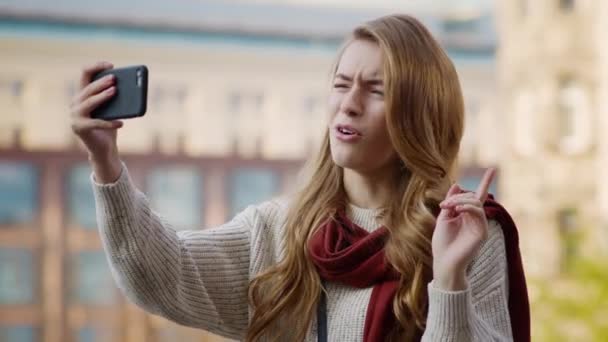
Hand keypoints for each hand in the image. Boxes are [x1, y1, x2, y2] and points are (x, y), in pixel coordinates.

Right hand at [70, 61, 122, 182]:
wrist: (105, 148)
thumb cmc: (109, 126)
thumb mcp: (112, 109)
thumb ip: (114, 97)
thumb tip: (127, 85)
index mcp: (82, 95)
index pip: (84, 74)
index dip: (96, 67)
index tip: (111, 65)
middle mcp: (75, 104)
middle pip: (87, 89)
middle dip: (101, 83)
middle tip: (114, 79)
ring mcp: (75, 117)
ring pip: (88, 102)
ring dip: (102, 96)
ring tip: (115, 91)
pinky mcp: (80, 129)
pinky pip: (96, 123)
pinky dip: (109, 123)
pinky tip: (120, 123)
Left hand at [431, 168, 495, 290]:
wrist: (444, 261)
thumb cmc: (442, 243)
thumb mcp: (444, 218)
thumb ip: (450, 202)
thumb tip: (456, 184)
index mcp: (467, 216)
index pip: (479, 197)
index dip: (486, 182)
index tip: (492, 168)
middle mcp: (476, 220)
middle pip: (473, 198)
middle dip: (457, 197)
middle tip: (444, 205)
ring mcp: (481, 226)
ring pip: (476, 203)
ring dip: (460, 201)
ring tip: (448, 207)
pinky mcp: (482, 232)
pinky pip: (478, 212)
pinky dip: (468, 207)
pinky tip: (457, 209)